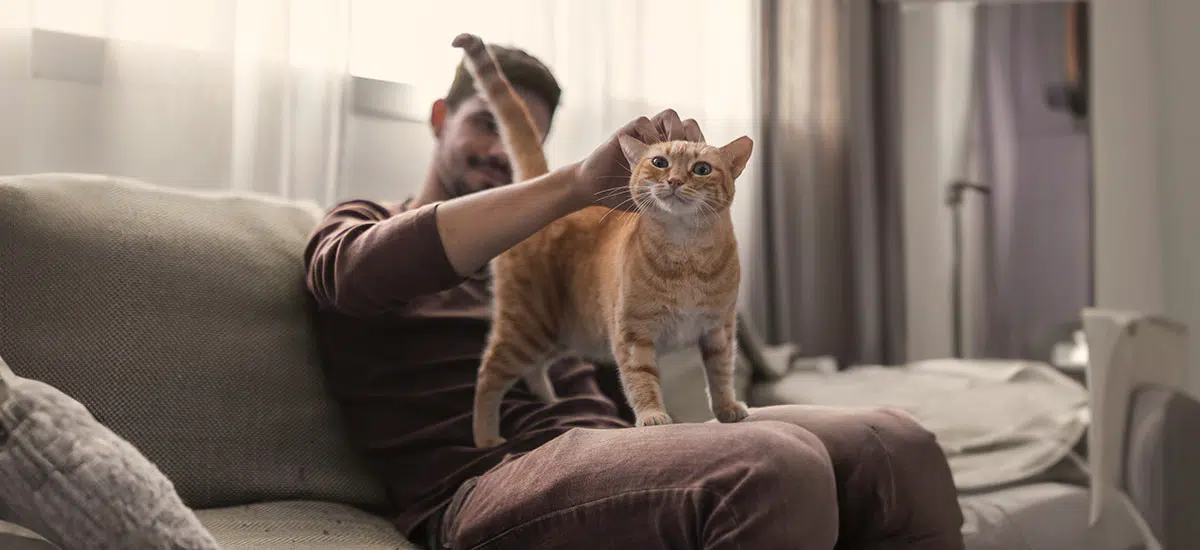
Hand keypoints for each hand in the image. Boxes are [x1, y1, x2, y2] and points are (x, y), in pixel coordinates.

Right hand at [570, 109, 706, 210]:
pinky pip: (644, 121)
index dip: (700, 148)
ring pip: (670, 116)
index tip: (698, 164)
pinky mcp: (628, 132)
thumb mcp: (655, 200)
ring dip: (672, 132)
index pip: (695, 141)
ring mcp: (645, 135)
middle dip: (689, 139)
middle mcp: (660, 141)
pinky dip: (647, 132)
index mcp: (670, 156)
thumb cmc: (625, 196)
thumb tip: (702, 205)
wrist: (596, 190)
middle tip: (685, 156)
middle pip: (687, 124)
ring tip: (668, 152)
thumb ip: (675, 198)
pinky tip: (646, 151)